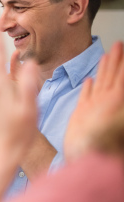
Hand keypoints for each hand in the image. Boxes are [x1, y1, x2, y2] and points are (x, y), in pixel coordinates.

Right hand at [64, 41, 123, 160]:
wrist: (84, 156)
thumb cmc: (100, 141)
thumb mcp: (118, 118)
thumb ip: (115, 98)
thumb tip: (96, 83)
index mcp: (115, 100)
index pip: (121, 77)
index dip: (123, 64)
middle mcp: (106, 101)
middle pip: (113, 76)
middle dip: (117, 60)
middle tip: (119, 45)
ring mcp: (94, 107)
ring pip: (102, 82)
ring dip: (105, 68)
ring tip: (107, 55)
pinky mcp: (82, 114)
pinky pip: (87, 96)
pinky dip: (88, 88)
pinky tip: (89, 80)